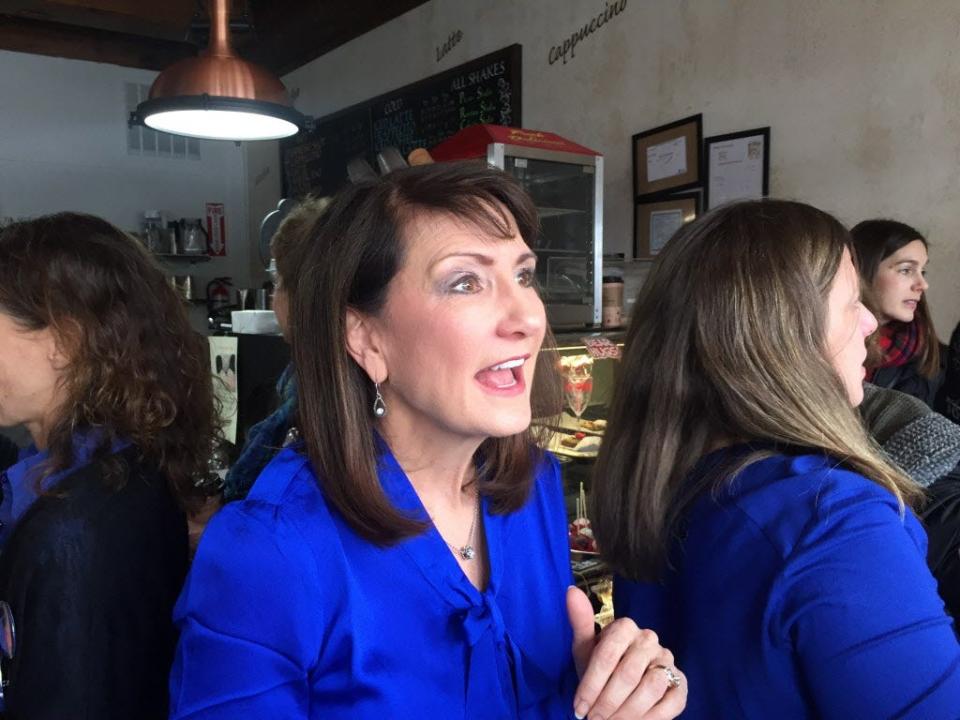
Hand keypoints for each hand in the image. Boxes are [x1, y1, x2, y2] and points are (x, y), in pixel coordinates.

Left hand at [567, 586, 686, 718]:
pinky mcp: (681, 683)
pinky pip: (671, 702)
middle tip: (593, 719)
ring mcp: (667, 660)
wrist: (620, 689)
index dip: (592, 684)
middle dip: (607, 702)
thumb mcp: (585, 649)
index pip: (608, 654)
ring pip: (651, 687)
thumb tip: (571, 591)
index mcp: (626, 627)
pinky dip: (651, 718)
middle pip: (628, 673)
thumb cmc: (600, 669)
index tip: (579, 707)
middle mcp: (649, 639)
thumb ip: (580, 622)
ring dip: (628, 711)